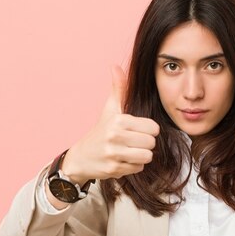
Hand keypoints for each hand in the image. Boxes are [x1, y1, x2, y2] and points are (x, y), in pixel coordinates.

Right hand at [62, 65, 159, 182]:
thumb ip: (118, 89)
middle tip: (133, 142)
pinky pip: (138, 168)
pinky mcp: (113, 169)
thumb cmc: (100, 131)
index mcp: (118, 120)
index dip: (148, 130)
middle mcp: (115, 137)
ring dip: (141, 156)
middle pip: (151, 143)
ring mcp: (114, 154)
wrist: (81, 156)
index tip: (137, 130)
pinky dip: (133, 166)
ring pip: (146, 157)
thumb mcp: (110, 109)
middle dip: (145, 144)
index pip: (153, 128)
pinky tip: (123, 160)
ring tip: (130, 151)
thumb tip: (115, 66)